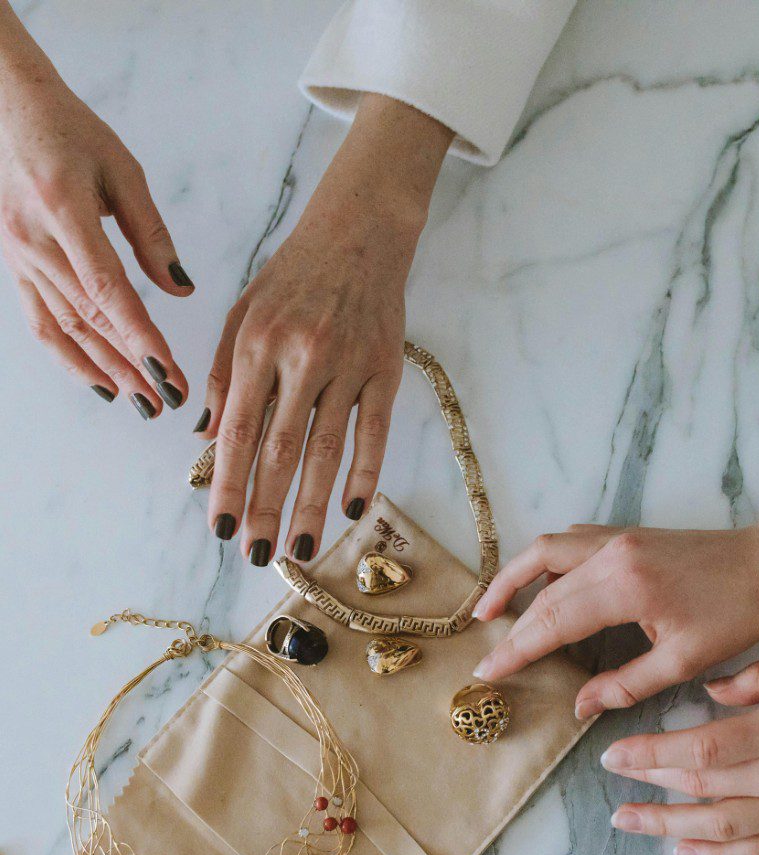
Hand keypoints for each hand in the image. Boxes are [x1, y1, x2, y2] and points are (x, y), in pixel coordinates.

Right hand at [0, 30, 191, 414]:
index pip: (107, 289)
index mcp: (65, 211)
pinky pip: (41, 321)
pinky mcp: (15, 265)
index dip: (138, 335)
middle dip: (131, 365)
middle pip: (88, 318)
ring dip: (105, 370)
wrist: (8, 110)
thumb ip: (152, 233)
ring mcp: (19, 257)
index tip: (166, 370)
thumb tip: (181, 288)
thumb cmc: (71, 133)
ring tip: (142, 404)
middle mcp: (34, 242)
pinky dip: (69, 357)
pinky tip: (101, 383)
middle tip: (168, 399)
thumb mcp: (123, 171)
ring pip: (65, 327)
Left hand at [201, 95, 451, 564]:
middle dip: (266, 508)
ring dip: (312, 503)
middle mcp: (300, 358)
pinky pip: (375, 431)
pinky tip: (352, 508)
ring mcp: (347, 365)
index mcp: (256, 344)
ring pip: (326, 448)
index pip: (238, 430)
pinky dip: (365, 472)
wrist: (360, 232)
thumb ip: (224, 375)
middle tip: (257, 554)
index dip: (228, 484)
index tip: (221, 528)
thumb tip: (207, 438)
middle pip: (280, 449)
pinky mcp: (386, 370)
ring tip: (301, 547)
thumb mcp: (243, 312)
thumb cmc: (294, 274)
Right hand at [472, 502, 758, 717]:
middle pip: (542, 589)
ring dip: (513, 579)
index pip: (553, 620)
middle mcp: (612, 554)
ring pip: (545, 551)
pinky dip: (542, 560)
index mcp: (626, 588)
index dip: (517, 649)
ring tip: (488, 609)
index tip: (489, 671)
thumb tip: (580, 707)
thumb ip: (626, 685)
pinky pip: (568, 540)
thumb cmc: (737, 613)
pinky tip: (536, 582)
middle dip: (510, 625)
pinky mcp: (625, 532)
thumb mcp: (685, 661)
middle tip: (486, 656)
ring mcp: (616, 537)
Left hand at [601, 658, 758, 854]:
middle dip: (648, 783)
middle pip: (702, 788)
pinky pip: (758, 853)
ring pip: (721, 828)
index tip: (616, 750)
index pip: (702, 749)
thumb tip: (709, 690)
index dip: (652, 753)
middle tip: (611, 776)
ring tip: (627, 821)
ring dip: (667, 826)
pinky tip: (683, 850)